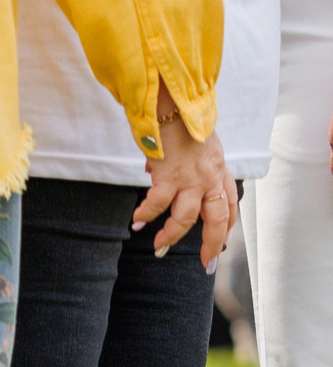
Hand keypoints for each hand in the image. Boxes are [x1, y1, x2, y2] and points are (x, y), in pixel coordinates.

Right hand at [135, 83, 235, 266]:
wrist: (174, 102)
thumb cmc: (181, 119)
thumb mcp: (196, 143)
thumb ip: (186, 163)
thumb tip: (157, 177)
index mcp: (219, 170)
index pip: (230, 205)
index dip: (226, 228)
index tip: (220, 244)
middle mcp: (210, 178)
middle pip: (217, 220)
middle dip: (211, 245)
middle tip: (205, 264)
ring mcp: (191, 178)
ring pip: (186, 218)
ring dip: (171, 236)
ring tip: (158, 247)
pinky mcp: (169, 175)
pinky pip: (157, 204)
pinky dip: (146, 215)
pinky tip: (136, 222)